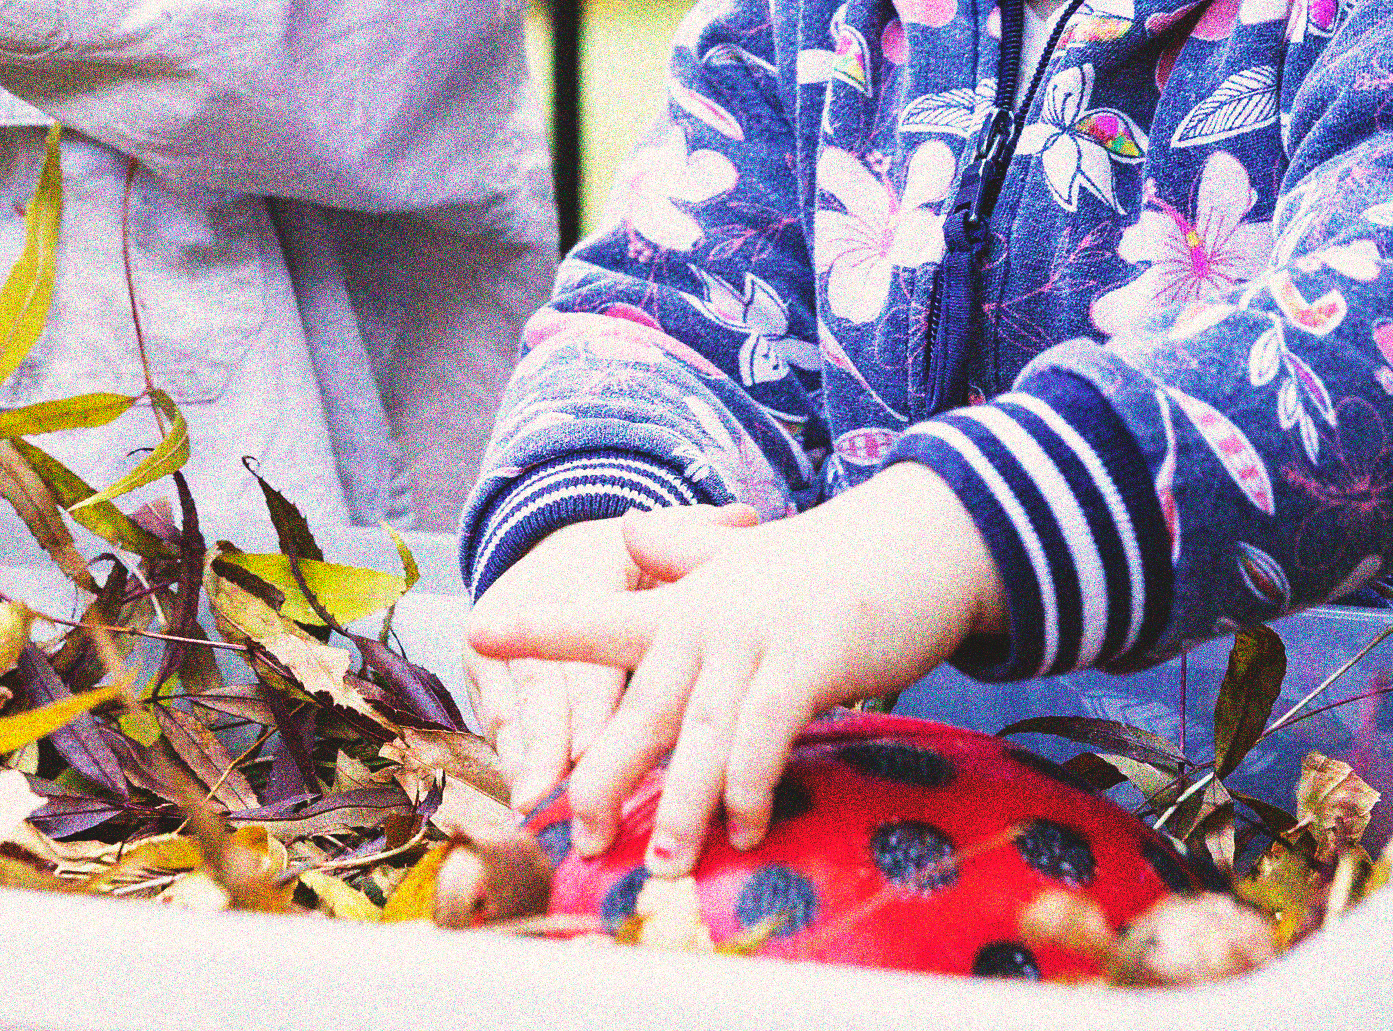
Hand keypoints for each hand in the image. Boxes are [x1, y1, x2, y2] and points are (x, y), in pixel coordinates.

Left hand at [467, 463, 1002, 873]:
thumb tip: (627, 530)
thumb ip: (684, 554)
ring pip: (697, 735)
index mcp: (686, 599)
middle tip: (577, 836)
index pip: (599, 617)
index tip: (477, 633)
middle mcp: (706, 620)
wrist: (915, 542)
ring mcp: (753, 640)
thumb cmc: (828, 562)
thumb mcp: (746, 556)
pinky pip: (762, 737)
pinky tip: (748, 829)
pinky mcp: (805, 662)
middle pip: (638, 707)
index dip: (539, 629)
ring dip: (679, 805)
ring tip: (662, 862)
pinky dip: (750, 787)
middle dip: (604, 776)